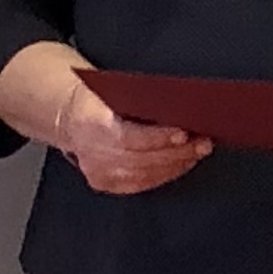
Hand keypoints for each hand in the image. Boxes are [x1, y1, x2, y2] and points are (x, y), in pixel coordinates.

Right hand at [48, 71, 212, 195]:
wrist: (69, 116)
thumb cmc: (95, 98)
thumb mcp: (112, 90)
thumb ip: (139, 99)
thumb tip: (178, 104)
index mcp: (90, 123)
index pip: (130, 138)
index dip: (159, 139)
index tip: (184, 134)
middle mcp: (91, 152)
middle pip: (141, 159)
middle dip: (176, 153)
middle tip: (203, 143)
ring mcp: (97, 171)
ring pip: (143, 174)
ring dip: (175, 164)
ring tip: (197, 152)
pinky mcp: (105, 183)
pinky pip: (140, 183)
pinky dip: (164, 174)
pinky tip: (180, 163)